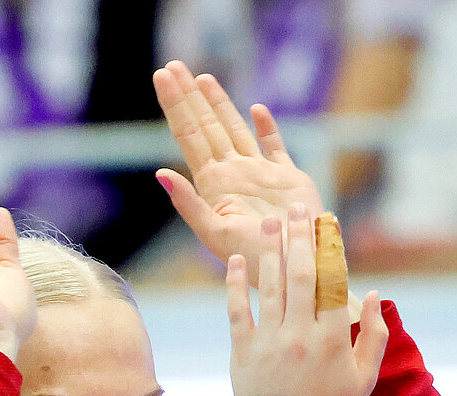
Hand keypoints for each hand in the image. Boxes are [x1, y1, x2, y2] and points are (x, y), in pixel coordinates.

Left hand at [154, 61, 347, 308]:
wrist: (296, 269)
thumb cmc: (253, 259)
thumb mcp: (214, 233)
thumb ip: (188, 203)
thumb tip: (160, 173)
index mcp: (213, 184)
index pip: (189, 134)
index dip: (176, 104)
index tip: (162, 75)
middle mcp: (232, 174)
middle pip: (206, 126)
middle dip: (189, 96)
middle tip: (173, 66)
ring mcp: (259, 174)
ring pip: (235, 130)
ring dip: (219, 104)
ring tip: (202, 78)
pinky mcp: (287, 179)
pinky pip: (274, 147)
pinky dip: (266, 128)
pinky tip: (256, 110)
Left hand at [228, 208, 387, 395]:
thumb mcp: (365, 377)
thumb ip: (374, 335)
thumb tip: (374, 293)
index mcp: (333, 338)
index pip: (332, 281)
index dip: (330, 247)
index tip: (328, 222)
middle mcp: (301, 334)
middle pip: (300, 274)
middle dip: (300, 237)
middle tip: (298, 208)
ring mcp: (270, 341)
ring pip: (270, 285)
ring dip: (270, 249)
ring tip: (271, 221)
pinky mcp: (244, 350)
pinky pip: (238, 310)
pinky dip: (235, 283)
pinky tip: (235, 260)